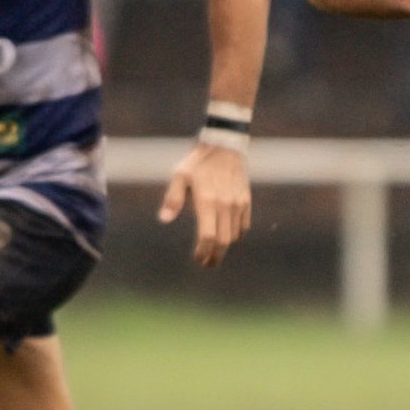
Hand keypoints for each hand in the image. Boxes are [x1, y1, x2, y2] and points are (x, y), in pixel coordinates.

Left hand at [158, 143, 251, 266]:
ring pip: (233, 236)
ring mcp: (237, 203)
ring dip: (224, 247)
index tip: (197, 258)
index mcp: (206, 201)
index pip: (208, 236)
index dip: (202, 252)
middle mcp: (224, 204)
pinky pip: (243, 226)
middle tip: (207, 263)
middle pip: (223, 242)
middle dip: (215, 257)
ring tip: (214, 250)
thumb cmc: (198, 161)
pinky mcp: (245, 200)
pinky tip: (226, 235)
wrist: (225, 145)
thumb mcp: (179, 175)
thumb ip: (172, 198)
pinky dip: (235, 234)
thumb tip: (164, 219)